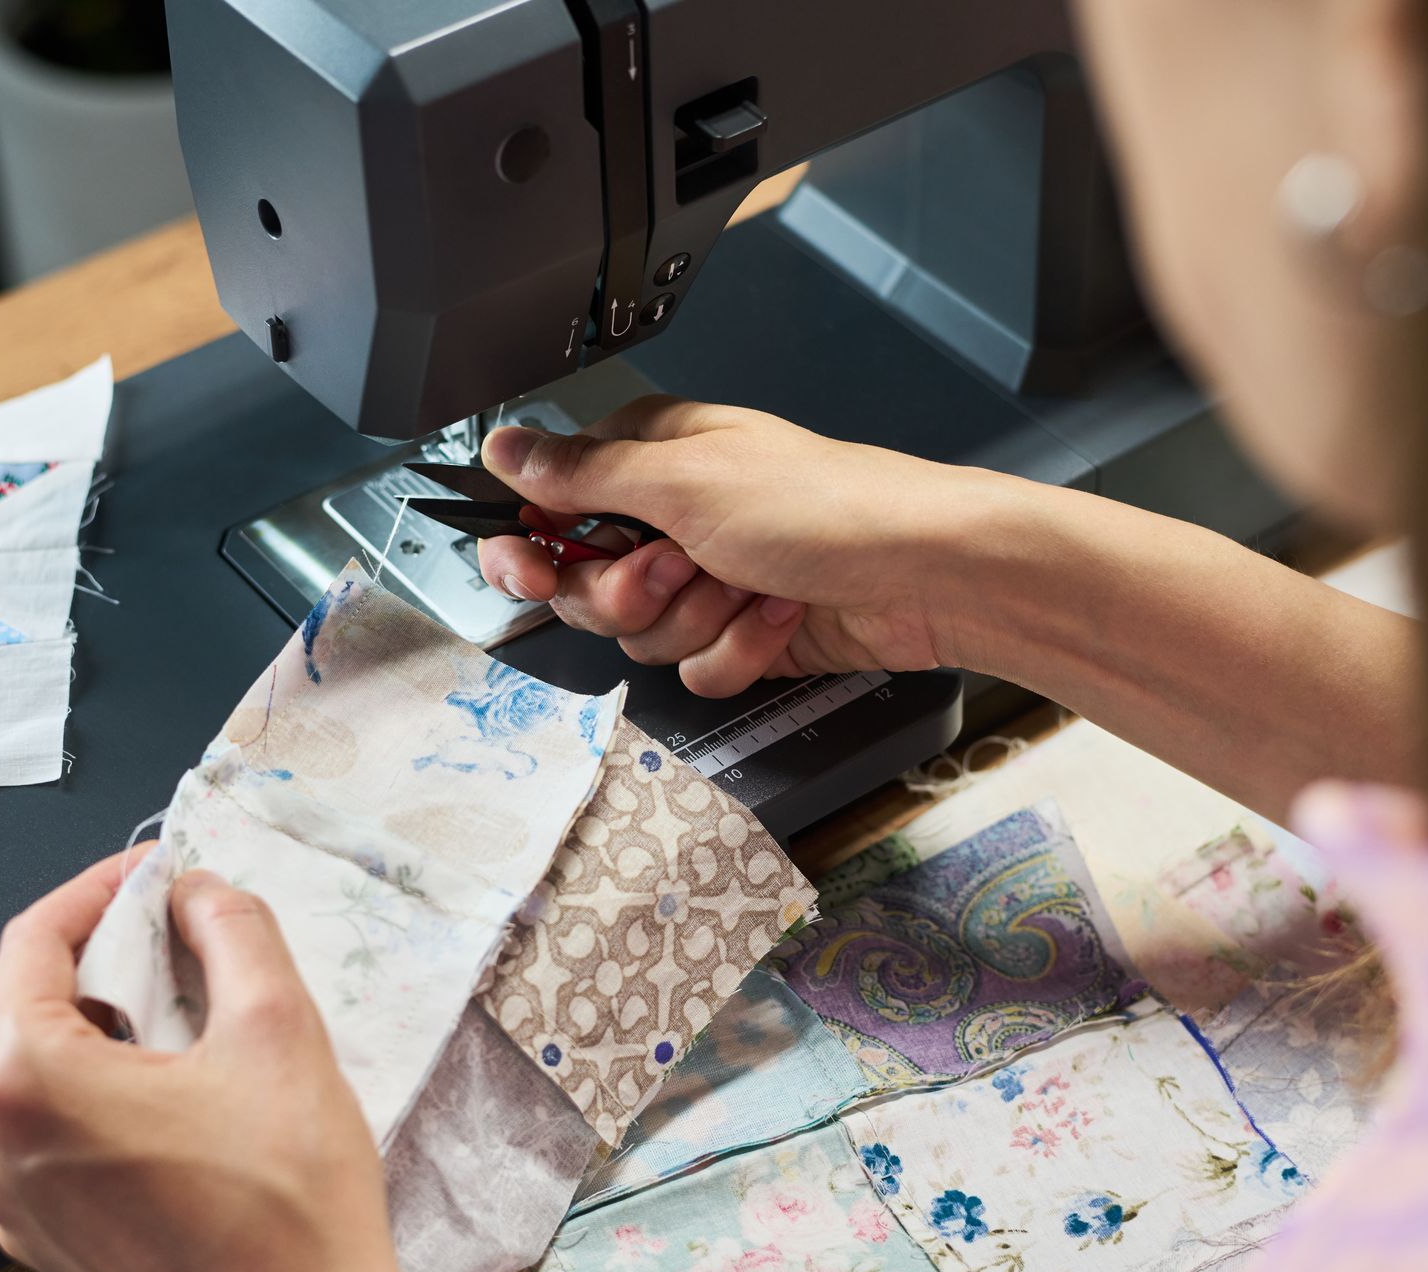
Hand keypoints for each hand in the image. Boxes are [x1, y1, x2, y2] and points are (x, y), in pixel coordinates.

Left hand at [0, 853, 397, 1271]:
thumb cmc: (289, 1202)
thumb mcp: (279, 1028)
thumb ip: (233, 931)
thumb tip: (200, 890)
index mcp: (27, 1083)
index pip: (33, 940)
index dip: (100, 889)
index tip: (158, 872)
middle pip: (35, 1005)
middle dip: (112, 957)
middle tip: (189, 933)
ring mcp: (14, 1203)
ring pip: (49, 1070)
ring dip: (117, 1024)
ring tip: (201, 1013)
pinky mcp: (49, 1237)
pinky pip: (61, 1131)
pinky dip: (113, 1090)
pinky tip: (189, 1089)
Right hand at [476, 397, 989, 696]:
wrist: (923, 572)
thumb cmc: (826, 505)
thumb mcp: (684, 480)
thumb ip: (581, 474)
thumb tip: (504, 448)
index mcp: (650, 460)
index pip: (551, 508)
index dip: (534, 548)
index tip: (532, 568)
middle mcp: (674, 518)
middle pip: (588, 587)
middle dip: (632, 592)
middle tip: (678, 566)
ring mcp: (710, 579)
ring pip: (643, 637)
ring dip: (698, 619)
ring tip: (749, 583)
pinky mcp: (743, 632)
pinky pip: (697, 668)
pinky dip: (738, 650)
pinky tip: (778, 615)